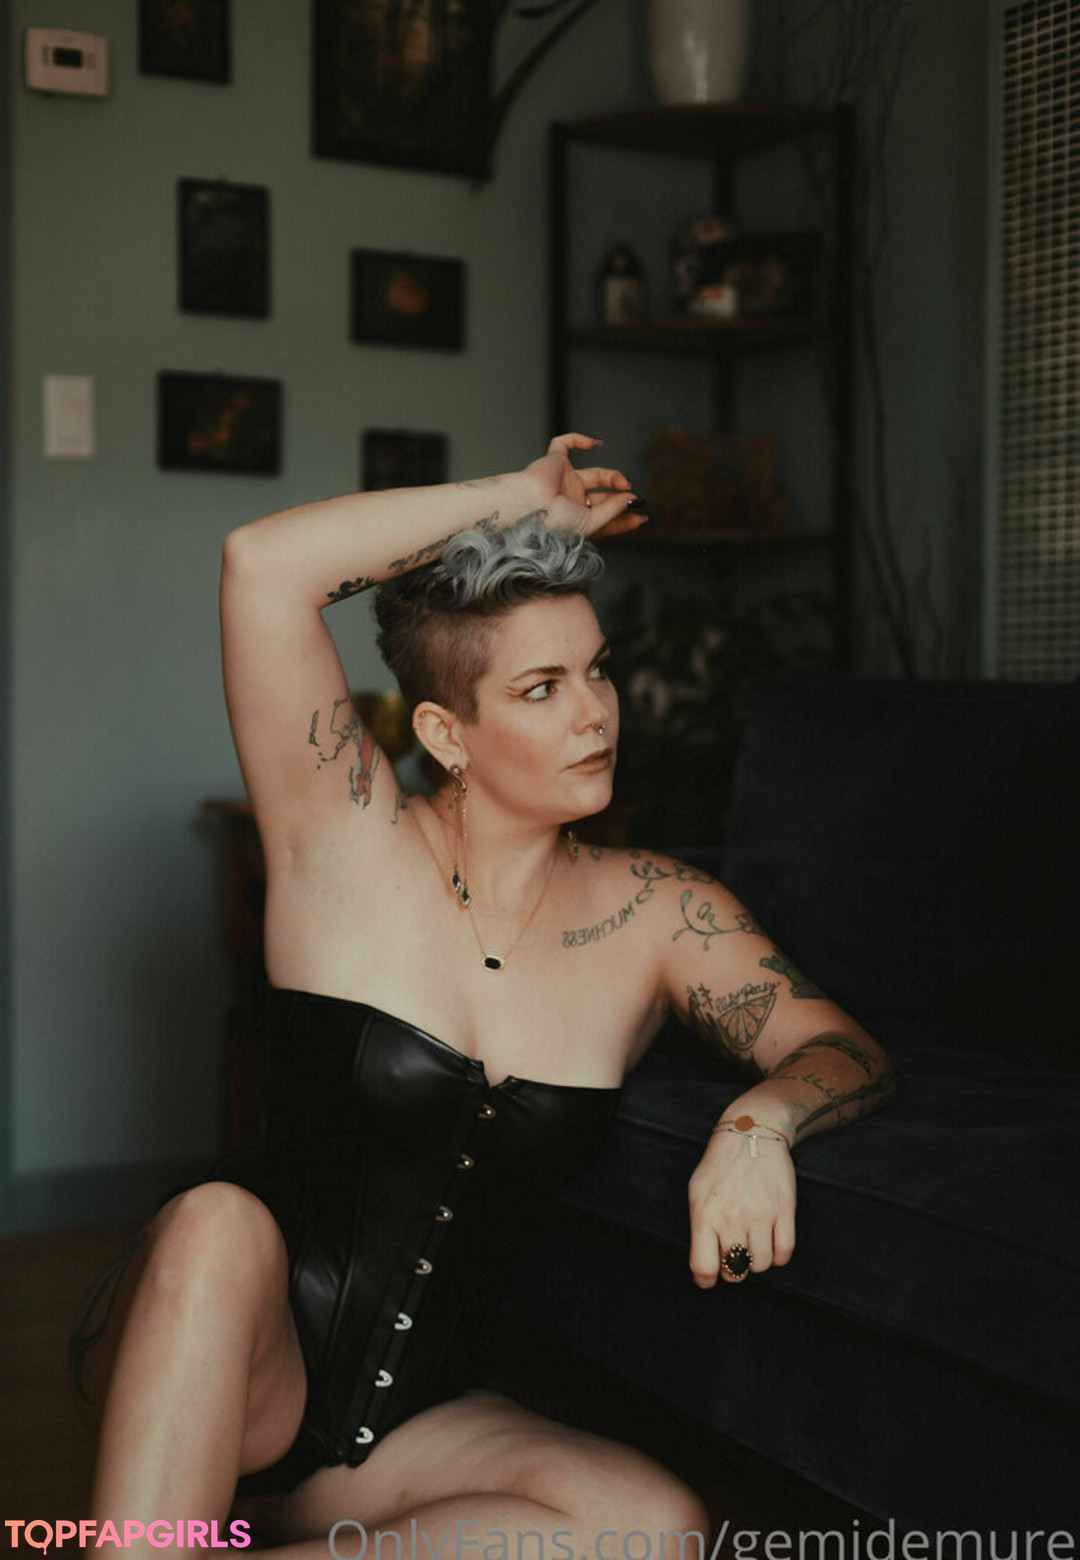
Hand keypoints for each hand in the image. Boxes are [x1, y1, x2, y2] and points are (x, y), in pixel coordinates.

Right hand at [524, 432, 647, 539]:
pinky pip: (564, 444)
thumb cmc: (552, 523)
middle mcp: (570, 502)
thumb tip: (630, 500)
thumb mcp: (591, 524)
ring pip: (594, 474)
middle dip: (621, 498)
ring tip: (623, 483)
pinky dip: (579, 439)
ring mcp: (563, 481)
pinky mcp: (553, 462)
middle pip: (603, 497)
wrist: (530, 508)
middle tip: (636, 498)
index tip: (642, 518)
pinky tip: (594, 443)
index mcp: (576, 521)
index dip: (623, 518)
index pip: (604, 518)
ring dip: (613, 476)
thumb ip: (612, 511)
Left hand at [687, 1128, 795, 1287]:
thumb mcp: (697, 1192)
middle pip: (735, 1272)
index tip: (709, 1275)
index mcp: (705, 1214)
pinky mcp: (784, 1211)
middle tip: (733, 1252)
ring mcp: (760, 1215)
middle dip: (733, 1268)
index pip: (703, 1267)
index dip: (706, 1279)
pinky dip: (777, 1255)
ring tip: (751, 1240)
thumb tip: (705, 1267)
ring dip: (756, 1259)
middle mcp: (732, 1217)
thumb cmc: (720, 1166)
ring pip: (761, 1265)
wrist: (752, 1132)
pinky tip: (770, 1240)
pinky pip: (783, 1253)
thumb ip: (699, 1229)